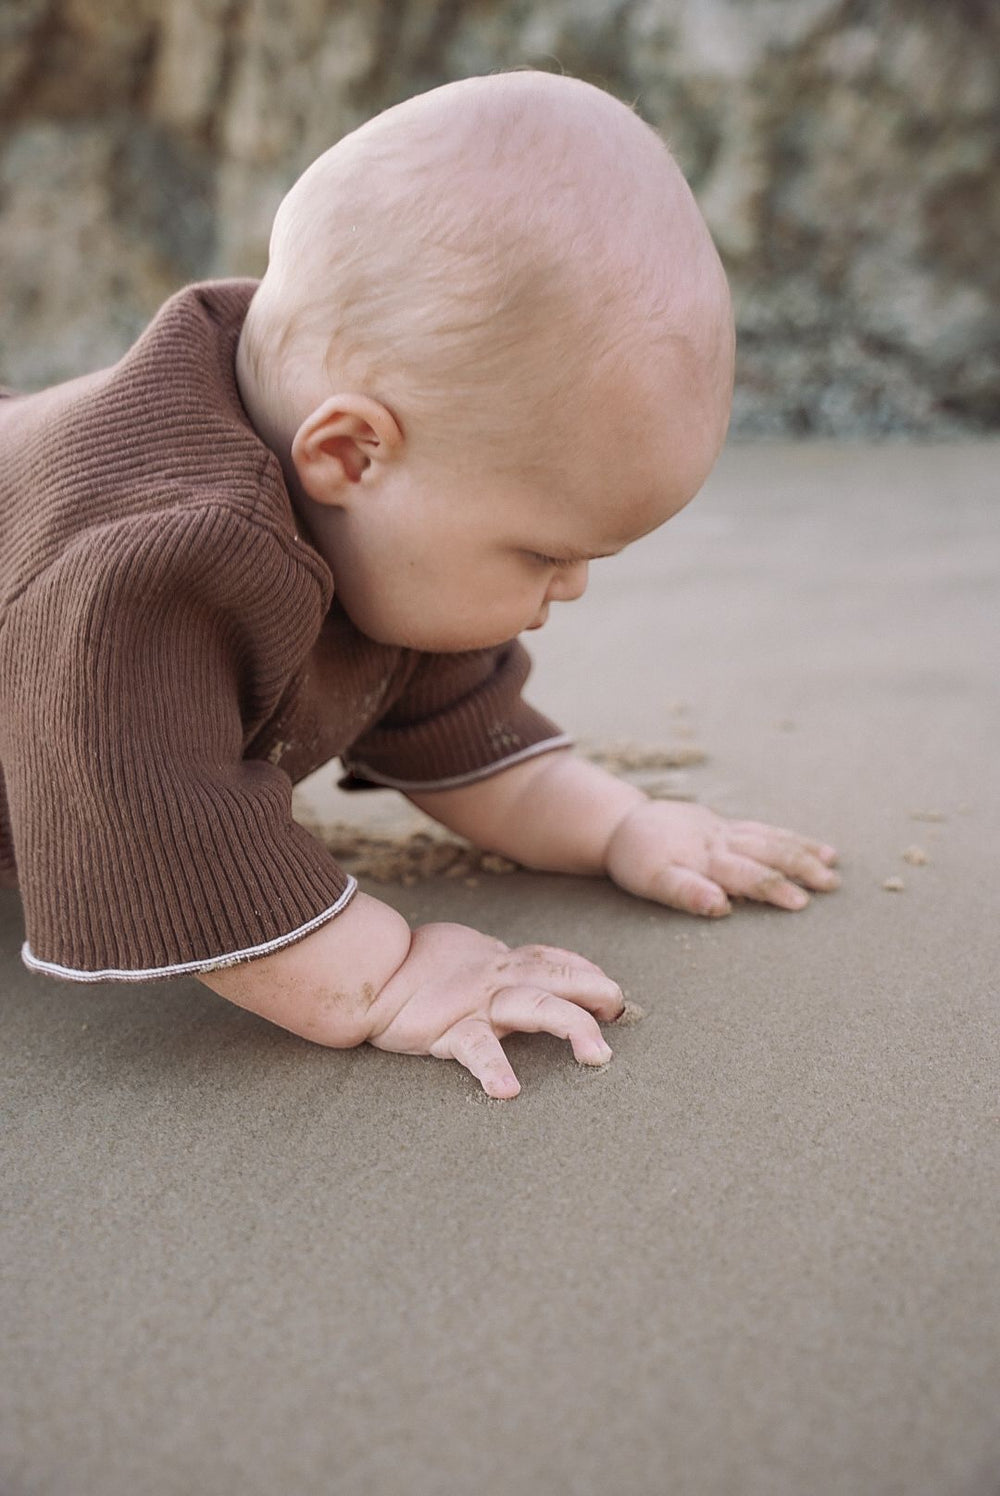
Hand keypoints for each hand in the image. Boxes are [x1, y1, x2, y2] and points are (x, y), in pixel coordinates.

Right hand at [364, 922, 624, 1098]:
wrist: (365, 973)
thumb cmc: (414, 966)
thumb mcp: (465, 954)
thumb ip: (496, 964)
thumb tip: (526, 972)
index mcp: (501, 962)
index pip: (555, 960)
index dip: (586, 972)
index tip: (610, 992)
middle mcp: (497, 978)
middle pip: (558, 977)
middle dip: (596, 991)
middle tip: (620, 1011)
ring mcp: (476, 1003)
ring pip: (533, 1006)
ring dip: (570, 1025)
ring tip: (596, 1055)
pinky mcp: (448, 1029)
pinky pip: (476, 1049)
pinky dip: (493, 1068)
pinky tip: (507, 1090)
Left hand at [604, 799, 839, 916]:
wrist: (621, 824)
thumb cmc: (637, 860)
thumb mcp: (652, 881)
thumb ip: (686, 893)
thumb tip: (721, 906)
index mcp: (706, 858)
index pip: (747, 876)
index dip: (774, 889)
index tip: (800, 903)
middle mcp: (720, 842)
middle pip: (767, 854)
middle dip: (801, 869)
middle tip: (831, 885)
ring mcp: (724, 831)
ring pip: (769, 838)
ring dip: (801, 850)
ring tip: (833, 863)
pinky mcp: (724, 824)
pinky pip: (762, 830)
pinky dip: (788, 837)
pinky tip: (809, 845)